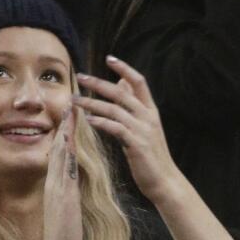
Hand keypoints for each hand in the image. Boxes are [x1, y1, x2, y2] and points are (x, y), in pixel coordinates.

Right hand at [40, 107, 82, 239]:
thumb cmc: (65, 234)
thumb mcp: (67, 209)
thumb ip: (68, 194)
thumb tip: (73, 184)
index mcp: (56, 185)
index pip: (61, 153)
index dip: (66, 134)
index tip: (72, 115)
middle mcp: (54, 182)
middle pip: (58, 147)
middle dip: (65, 125)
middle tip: (70, 101)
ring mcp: (56, 187)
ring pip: (59, 153)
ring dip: (65, 132)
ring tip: (70, 111)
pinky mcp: (61, 195)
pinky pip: (63, 168)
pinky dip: (65, 152)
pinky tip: (69, 139)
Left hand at [75, 56, 184, 204]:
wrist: (165, 181)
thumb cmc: (151, 156)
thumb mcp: (145, 128)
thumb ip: (133, 106)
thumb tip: (122, 83)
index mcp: (151, 111)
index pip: (139, 82)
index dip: (124, 68)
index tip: (109, 58)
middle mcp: (148, 117)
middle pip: (121, 92)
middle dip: (98, 83)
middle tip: (80, 76)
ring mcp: (143, 130)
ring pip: (114, 109)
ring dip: (92, 102)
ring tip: (75, 100)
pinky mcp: (136, 144)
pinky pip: (115, 128)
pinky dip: (101, 122)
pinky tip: (88, 120)